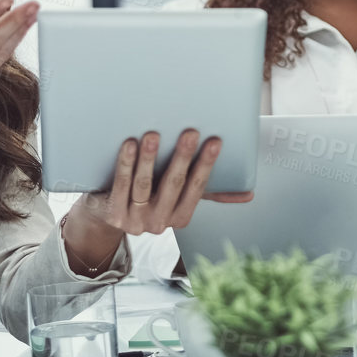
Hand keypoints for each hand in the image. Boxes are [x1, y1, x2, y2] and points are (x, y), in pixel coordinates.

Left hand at [72, 129, 237, 236]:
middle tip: (190, 133)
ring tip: (153, 135)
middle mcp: (159, 223)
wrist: (107, 216)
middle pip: (173, 185)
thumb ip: (212, 194)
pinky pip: (121, 185)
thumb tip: (248, 194)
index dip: (206, 165)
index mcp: (180, 218)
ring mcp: (135, 220)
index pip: (197, 189)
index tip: (215, 142)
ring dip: (149, 158)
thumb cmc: (151, 199)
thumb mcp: (181, 199)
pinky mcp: (113, 214)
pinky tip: (129, 144)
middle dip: (183, 158)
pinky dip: (126, 164)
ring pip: (144, 185)